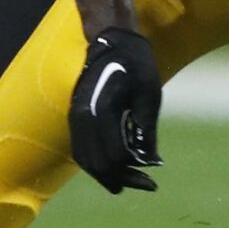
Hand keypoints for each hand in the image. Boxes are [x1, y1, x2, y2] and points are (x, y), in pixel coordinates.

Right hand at [68, 27, 163, 192]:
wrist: (112, 43)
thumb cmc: (136, 66)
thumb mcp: (150, 95)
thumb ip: (147, 131)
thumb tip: (150, 162)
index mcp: (103, 109)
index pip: (115, 156)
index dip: (134, 172)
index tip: (153, 181)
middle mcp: (84, 116)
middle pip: (98, 162)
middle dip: (121, 178)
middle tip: (145, 185)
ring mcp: (76, 116)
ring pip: (85, 159)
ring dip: (105, 175)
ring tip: (126, 183)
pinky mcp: (75, 117)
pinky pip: (80, 149)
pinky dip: (95, 164)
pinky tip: (112, 169)